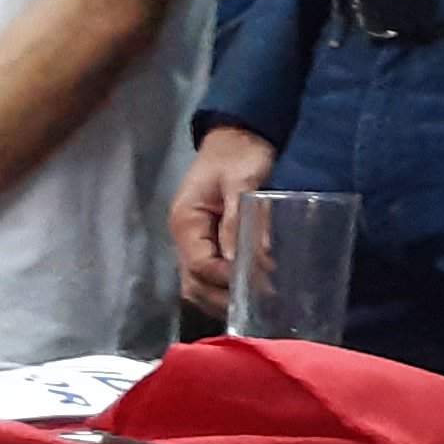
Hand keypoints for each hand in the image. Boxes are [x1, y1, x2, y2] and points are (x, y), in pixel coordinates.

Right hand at [170, 128, 276, 322]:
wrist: (239, 134)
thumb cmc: (240, 153)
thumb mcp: (242, 180)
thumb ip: (240, 219)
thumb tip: (244, 260)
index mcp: (186, 221)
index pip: (199, 265)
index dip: (224, 280)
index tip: (255, 288)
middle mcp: (184, 236)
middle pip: (194, 282)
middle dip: (223, 298)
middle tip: (260, 308)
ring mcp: (196, 240)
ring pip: (200, 283)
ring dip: (224, 298)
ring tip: (258, 308)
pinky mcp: (211, 240)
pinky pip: (212, 273)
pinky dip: (227, 288)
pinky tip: (251, 295)